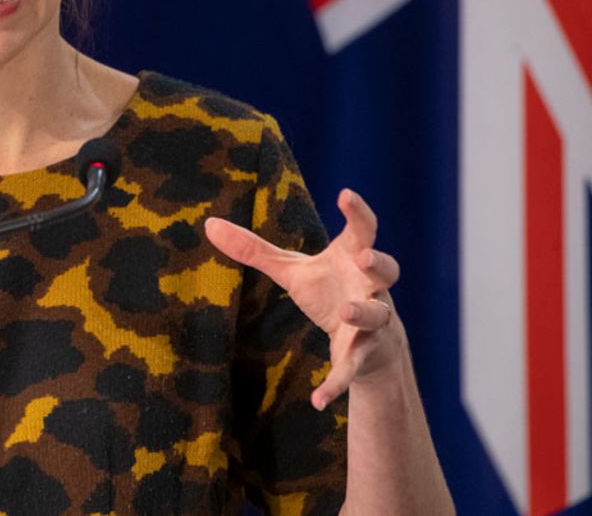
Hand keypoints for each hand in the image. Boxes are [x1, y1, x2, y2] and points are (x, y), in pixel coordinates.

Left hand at [204, 189, 403, 409]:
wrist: (367, 340)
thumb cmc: (329, 290)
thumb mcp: (291, 270)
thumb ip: (254, 249)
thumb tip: (208, 224)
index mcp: (354, 258)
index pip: (363, 230)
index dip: (358, 212)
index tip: (346, 195)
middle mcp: (371, 287)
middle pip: (387, 270)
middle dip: (378, 262)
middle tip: (365, 257)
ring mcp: (372, 321)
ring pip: (378, 315)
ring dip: (364, 312)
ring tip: (344, 310)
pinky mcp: (364, 354)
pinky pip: (353, 369)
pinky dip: (338, 384)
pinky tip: (319, 401)